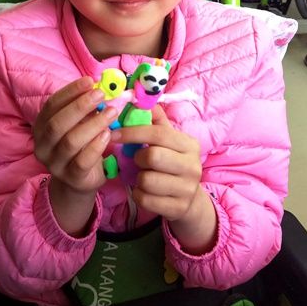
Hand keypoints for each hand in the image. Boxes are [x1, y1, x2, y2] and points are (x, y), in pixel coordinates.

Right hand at [33, 77, 116, 234]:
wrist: (78, 181)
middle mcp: (42, 145)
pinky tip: (108, 135)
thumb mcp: (79, 124)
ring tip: (111, 113)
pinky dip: (96, 146)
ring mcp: (54, 164)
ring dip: (93, 124)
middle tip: (101, 95)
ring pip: (70, 141)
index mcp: (41, 126)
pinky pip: (82, 161)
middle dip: (80, 106)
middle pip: (57, 123)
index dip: (70, 91)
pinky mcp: (70, 178)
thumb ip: (87, 108)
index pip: (51, 105)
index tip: (90, 81)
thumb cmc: (81, 145)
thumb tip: (107, 87)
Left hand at [117, 105, 216, 253]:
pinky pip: (145, 199)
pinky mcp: (178, 208)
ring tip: (144, 177)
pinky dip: (139, 195)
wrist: (189, 200)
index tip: (114, 133)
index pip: (158, 133)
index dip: (132, 132)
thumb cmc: (172, 164)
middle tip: (138, 160)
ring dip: (138, 179)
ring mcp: (187, 189)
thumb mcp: (168, 142)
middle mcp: (193, 166)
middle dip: (138, 158)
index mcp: (189, 144)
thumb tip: (137, 97)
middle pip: (153, 156)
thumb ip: (155, 121)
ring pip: (147, 180)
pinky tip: (146, 191)